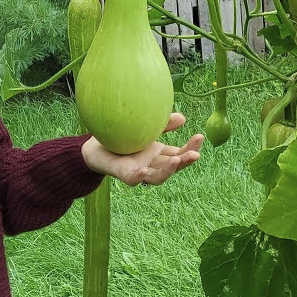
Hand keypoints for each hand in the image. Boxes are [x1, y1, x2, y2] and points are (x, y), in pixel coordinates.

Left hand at [80, 112, 203, 186]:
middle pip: (173, 167)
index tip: (200, 136)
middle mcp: (152, 165)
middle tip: (196, 154)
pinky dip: (139, 177)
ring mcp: (139, 171)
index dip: (191, 148)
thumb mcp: (143, 128)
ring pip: (157, 177)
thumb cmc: (121, 137)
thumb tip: (182, 117)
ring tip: (176, 161)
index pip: (179, 153)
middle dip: (185, 161)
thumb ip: (161, 124)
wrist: (95, 148)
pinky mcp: (123, 174)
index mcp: (158, 154)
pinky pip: (132, 179)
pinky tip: (144, 171)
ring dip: (168, 171)